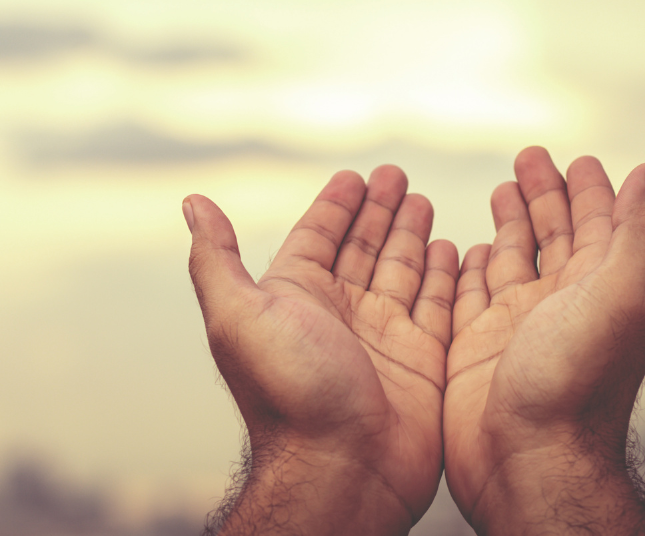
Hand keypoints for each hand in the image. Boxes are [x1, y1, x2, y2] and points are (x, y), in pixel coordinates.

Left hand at [185, 166, 458, 534]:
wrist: (340, 470)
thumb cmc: (286, 395)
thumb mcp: (238, 315)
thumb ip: (216, 258)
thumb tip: (193, 202)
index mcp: (294, 298)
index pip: (317, 236)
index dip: (335, 206)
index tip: (355, 177)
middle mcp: (337, 313)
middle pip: (362, 247)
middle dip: (379, 210)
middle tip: (398, 176)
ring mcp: (381, 336)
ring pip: (401, 270)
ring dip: (412, 235)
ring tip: (423, 201)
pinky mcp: (422, 360)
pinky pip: (438, 305)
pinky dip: (446, 277)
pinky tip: (453, 250)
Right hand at [444, 147, 644, 533]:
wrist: (526, 459)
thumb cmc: (573, 388)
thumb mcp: (619, 298)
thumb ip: (633, 240)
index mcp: (599, 289)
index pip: (601, 226)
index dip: (592, 191)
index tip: (578, 160)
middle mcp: (559, 304)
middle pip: (555, 234)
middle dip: (545, 194)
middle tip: (529, 159)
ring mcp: (516, 325)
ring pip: (514, 259)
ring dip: (509, 223)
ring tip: (499, 191)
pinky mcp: (475, 346)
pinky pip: (471, 295)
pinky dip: (469, 268)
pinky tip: (466, 252)